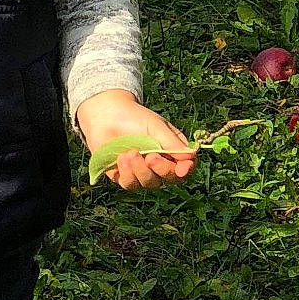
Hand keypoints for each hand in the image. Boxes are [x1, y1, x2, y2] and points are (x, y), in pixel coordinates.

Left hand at [76, 89, 196, 191]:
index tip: (182, 169)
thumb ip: (172, 143)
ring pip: (149, 183)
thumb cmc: (134, 117)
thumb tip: (191, 156)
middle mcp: (159, 164)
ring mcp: (142, 172)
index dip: (185, 171)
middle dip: (162, 170)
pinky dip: (127, 173)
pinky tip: (121, 158)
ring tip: (130, 153)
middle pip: (169, 179)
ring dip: (141, 171)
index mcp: (172, 151)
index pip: (184, 167)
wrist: (106, 115)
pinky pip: (130, 184)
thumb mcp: (156, 127)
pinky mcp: (124, 176)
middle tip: (151, 157)